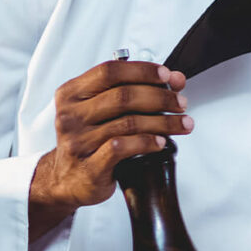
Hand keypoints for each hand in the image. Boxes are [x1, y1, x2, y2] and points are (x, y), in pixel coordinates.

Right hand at [28, 60, 189, 239]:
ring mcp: (78, 142)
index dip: (142, 71)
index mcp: (71, 93)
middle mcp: (70, 115)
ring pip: (128, 123)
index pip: (109, 71)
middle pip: (123, 96)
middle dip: (160, 97)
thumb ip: (135, 89)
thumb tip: (176, 78)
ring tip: (183, 123)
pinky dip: (147, 142)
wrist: (67, 180)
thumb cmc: (90, 138)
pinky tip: (162, 142)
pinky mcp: (89, 167)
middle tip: (181, 102)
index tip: (167, 75)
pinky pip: (123, 148)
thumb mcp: (103, 110)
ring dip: (163, 122)